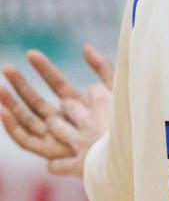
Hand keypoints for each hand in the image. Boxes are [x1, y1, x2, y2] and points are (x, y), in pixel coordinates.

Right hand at [0, 45, 113, 177]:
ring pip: (27, 119)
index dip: (45, 69)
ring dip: (11, 104)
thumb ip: (103, 68)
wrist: (125, 150)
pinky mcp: (51, 153)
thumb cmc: (123, 122)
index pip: (58, 85)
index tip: (31, 54)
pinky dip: (12, 126)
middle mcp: (67, 123)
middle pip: (37, 102)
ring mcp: (58, 138)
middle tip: (7, 68)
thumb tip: (86, 47)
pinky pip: (26, 140)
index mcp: (82, 107)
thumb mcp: (114, 90)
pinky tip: (2, 111)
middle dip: (21, 85)